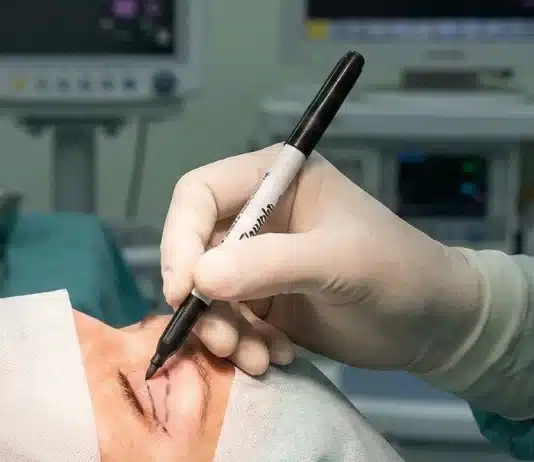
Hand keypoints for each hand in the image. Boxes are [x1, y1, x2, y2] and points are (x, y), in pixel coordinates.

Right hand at [161, 144, 480, 375]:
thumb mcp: (340, 261)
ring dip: (222, 330)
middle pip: (196, 249)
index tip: (183, 290)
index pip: (200, 193)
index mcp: (275, 179)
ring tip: (256, 359)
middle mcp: (259, 215)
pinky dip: (242, 344)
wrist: (431, 323)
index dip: (181, 238)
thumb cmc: (396, 272)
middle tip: (222, 340)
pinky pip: (229, 320)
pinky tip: (274, 357)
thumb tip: (198, 278)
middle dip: (203, 299)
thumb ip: (272, 264)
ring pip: (208, 292)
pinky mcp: (264, 298)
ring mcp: (259, 260)